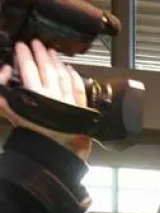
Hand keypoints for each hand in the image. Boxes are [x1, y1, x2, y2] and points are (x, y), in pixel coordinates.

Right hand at [0, 41, 91, 158]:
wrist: (54, 150)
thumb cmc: (33, 133)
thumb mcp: (13, 114)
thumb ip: (3, 94)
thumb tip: (3, 72)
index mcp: (35, 96)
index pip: (28, 69)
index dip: (24, 55)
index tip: (21, 46)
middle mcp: (53, 96)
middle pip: (46, 68)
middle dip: (40, 53)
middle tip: (36, 43)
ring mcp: (68, 101)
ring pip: (62, 74)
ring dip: (56, 61)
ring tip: (51, 51)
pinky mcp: (80, 107)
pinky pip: (78, 87)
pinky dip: (74, 75)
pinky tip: (69, 68)